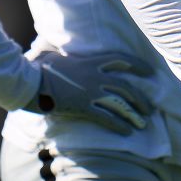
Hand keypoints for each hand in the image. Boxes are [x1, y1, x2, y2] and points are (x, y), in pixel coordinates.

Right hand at [24, 51, 152, 134]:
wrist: (29, 82)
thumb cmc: (38, 67)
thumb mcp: (53, 54)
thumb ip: (63, 52)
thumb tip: (55, 48)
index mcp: (89, 61)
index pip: (120, 60)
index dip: (138, 65)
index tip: (151, 72)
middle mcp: (94, 76)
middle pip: (126, 86)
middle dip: (141, 98)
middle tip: (150, 108)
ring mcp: (90, 92)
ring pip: (120, 102)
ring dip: (134, 113)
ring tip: (144, 123)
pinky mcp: (83, 107)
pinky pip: (106, 117)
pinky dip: (118, 125)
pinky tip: (128, 132)